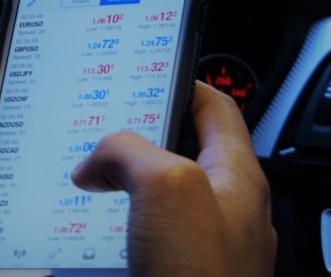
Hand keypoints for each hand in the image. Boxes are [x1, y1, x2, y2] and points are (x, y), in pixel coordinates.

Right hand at [71, 81, 275, 276]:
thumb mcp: (166, 188)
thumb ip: (130, 153)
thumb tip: (98, 161)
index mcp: (237, 177)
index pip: (216, 109)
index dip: (183, 84)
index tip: (149, 73)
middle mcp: (227, 210)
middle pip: (181, 153)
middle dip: (140, 140)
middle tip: (104, 134)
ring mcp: (207, 245)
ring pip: (159, 199)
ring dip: (124, 187)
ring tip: (94, 182)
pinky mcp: (182, 271)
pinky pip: (147, 238)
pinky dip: (119, 227)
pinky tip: (97, 230)